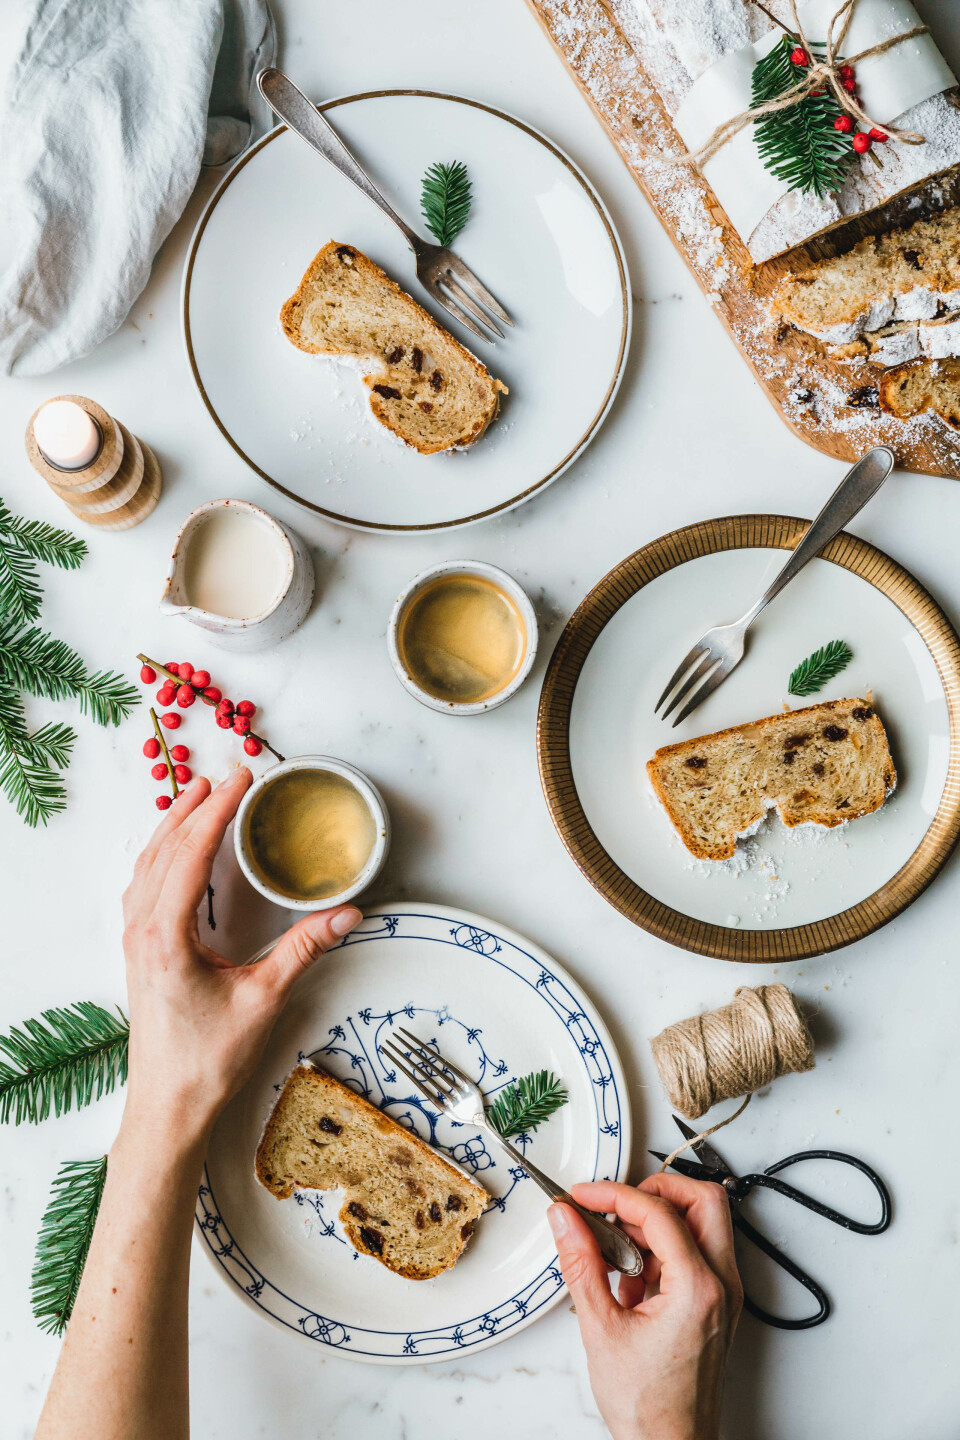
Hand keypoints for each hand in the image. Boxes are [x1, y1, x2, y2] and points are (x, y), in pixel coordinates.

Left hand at [120, 769, 361, 1148]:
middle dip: (194, 807)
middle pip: (163, 849)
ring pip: (147, 865)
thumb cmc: (207, 1060)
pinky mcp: (140, 952)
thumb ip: (303, 950)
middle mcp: (143, 930)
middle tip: (226, 777)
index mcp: (167, 935)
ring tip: (197, 798)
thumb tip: (346, 914)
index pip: (191, 853)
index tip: (240, 780)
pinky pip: (143, 886)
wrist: (168, 1106)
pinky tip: (175, 853)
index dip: (216, 811)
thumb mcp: (262, 999)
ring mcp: (136, 941)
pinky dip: (161, 855)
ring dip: (173, 827)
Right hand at [548, 1175, 742, 1439]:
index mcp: (697, 1288)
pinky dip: (665, 1249)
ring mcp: (724, 1296)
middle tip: (616, 1203)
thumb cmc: (647, 1406)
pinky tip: (630, 1277)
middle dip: (656, 1190)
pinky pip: (698, 1253)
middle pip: (703, 1200)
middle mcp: (722, 1286)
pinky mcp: (717, 1306)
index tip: (582, 1197)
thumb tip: (566, 1220)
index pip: (659, 1212)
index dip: (614, 1195)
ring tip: (615, 1248)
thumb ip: (580, 1264)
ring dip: (659, 1221)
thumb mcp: (600, 1329)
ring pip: (705, 1224)